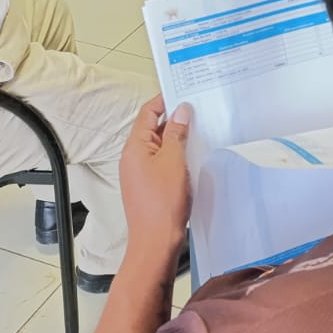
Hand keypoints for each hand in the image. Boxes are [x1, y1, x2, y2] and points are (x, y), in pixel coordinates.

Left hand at [120, 95, 192, 261]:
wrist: (156, 241)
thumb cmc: (162, 203)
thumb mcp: (174, 161)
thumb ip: (176, 133)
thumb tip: (180, 111)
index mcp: (135, 147)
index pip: (147, 113)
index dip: (164, 100)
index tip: (183, 91)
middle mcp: (133, 158)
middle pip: (152, 128)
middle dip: (173, 118)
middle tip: (197, 110)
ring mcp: (139, 173)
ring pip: (159, 146)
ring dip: (176, 138)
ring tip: (198, 131)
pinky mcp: (148, 186)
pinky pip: (161, 162)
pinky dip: (175, 155)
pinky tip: (192, 156)